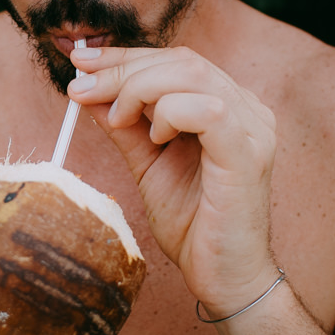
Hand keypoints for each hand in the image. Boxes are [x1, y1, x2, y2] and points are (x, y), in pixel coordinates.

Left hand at [69, 46, 279, 314]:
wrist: (223, 278)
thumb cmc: (192, 224)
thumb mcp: (147, 164)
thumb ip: (123, 126)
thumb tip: (85, 90)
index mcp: (227, 106)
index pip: (176, 61)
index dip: (125, 57)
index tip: (80, 61)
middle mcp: (247, 109)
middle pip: (182, 61)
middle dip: (122, 68)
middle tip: (80, 85)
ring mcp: (253, 128)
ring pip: (192, 75)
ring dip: (139, 88)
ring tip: (115, 118)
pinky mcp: (248, 152)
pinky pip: (208, 110)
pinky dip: (171, 114)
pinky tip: (155, 139)